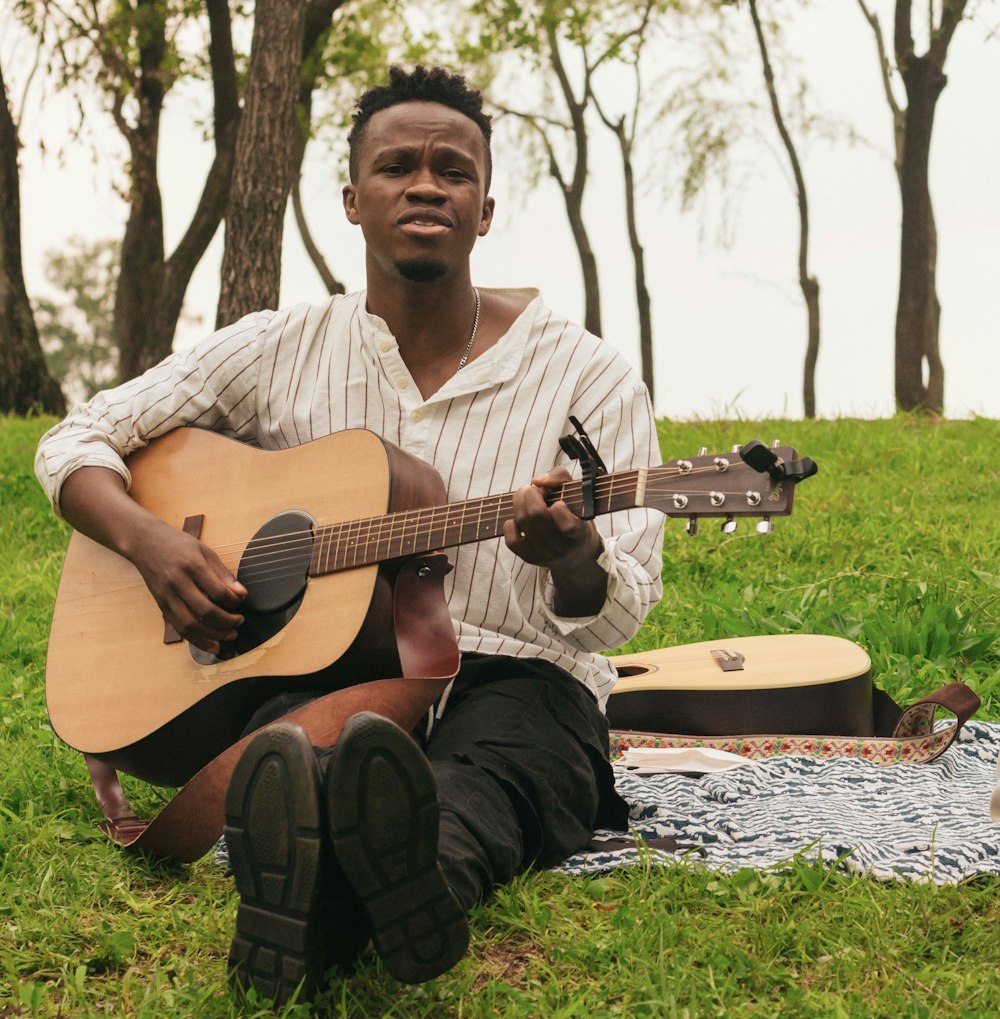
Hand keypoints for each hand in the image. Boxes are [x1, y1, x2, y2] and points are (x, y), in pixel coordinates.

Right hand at [126, 517, 246, 653]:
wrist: (144, 543)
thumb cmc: (178, 545)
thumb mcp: (205, 551)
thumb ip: (223, 573)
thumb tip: (242, 594)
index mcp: (192, 565)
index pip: (217, 591)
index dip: (233, 601)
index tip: (241, 602)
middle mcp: (177, 583)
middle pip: (204, 611)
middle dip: (226, 622)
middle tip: (239, 622)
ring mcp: (167, 596)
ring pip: (190, 624)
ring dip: (213, 635)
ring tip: (230, 635)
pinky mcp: (161, 606)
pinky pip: (179, 628)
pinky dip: (197, 640)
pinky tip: (212, 645)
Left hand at [504, 467, 600, 567]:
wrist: (576, 554)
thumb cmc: (576, 516)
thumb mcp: (579, 494)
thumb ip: (560, 477)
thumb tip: (537, 480)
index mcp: (579, 533)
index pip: (568, 525)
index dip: (558, 507)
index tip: (558, 501)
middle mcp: (562, 546)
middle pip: (536, 514)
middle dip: (531, 493)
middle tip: (535, 490)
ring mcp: (545, 554)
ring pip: (522, 522)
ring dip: (519, 502)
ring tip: (526, 497)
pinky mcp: (530, 558)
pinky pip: (511, 540)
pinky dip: (511, 525)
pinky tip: (519, 519)